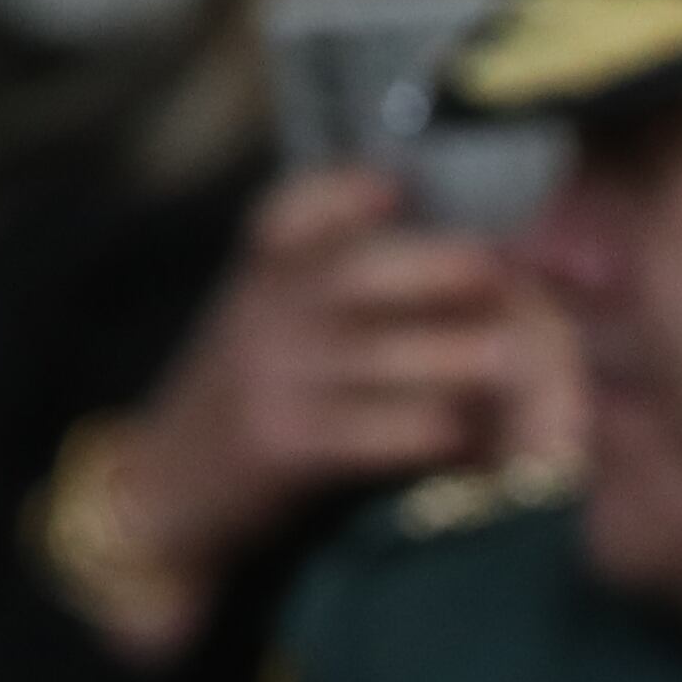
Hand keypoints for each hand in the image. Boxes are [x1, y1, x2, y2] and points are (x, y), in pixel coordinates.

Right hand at [75, 165, 577, 657]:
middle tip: (500, 276)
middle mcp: (262, 318)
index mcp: (261, 279)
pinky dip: (428, 431)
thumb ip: (330, 278)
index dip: (345, 193)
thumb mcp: (270, 322)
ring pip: (380, 355)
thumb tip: (428, 229)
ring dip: (457, 356)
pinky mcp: (282, 448)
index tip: (398, 188)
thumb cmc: (252, 397)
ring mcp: (271, 381)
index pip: (289, 214)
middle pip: (357, 273)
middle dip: (439, 267)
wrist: (168, 494)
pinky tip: (467, 438)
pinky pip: (371, 431)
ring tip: (512, 358)